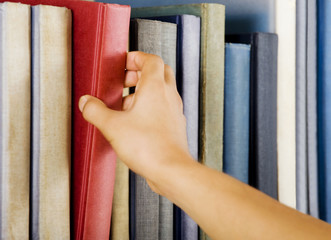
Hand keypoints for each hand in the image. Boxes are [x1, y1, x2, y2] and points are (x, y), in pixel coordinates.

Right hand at [79, 51, 190, 192]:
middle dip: (140, 73)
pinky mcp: (174, 125)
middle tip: (125, 81)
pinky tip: (135, 122)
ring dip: (144, 92)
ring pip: (161, 91)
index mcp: (155, 88)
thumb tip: (86, 102)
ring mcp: (174, 111)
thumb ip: (96, 111)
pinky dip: (150, 108)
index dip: (138, 58)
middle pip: (160, 72)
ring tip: (125, 104)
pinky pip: (163, 108)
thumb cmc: (148, 146)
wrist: (171, 169)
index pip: (152, 60)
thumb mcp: (113, 126)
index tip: (125, 63)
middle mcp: (168, 96)